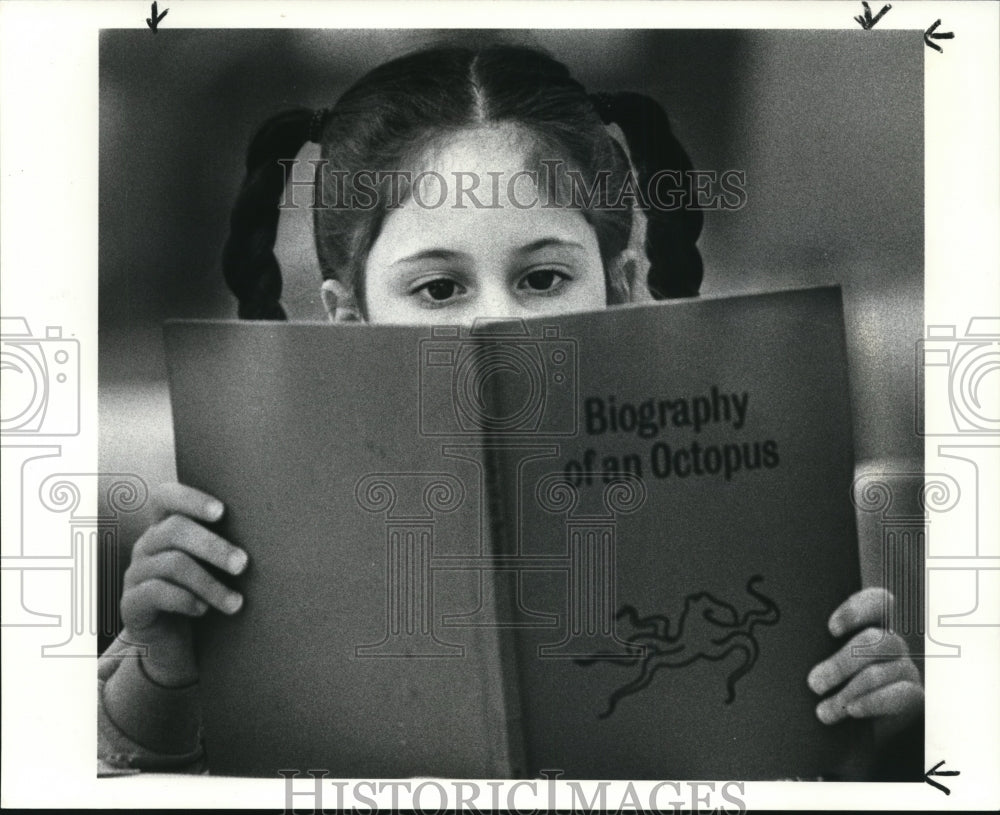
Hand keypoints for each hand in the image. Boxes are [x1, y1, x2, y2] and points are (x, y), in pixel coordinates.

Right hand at [120, 483, 247, 687]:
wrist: (174, 644)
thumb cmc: (203, 594)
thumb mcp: (214, 567)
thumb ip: (226, 545)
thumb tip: (273, 530)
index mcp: (165, 527)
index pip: (165, 497)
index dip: (191, 499)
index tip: (221, 512)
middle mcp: (146, 545)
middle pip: (175, 530)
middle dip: (213, 546)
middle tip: (243, 564)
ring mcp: (135, 573)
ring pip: (172, 565)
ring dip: (209, 584)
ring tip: (236, 603)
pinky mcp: (131, 603)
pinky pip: (155, 593)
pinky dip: (184, 600)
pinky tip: (203, 611)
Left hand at [807, 587, 922, 724]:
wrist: (858, 723)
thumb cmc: (836, 683)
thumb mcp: (825, 660)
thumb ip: (819, 648)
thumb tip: (797, 651)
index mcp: (873, 625)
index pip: (878, 602)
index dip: (858, 610)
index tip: (831, 628)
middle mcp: (893, 644)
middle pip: (877, 641)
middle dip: (841, 663)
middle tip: (814, 683)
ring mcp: (906, 669)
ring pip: (880, 671)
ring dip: (848, 691)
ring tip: (823, 709)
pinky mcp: (914, 696)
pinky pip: (899, 695)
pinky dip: (872, 702)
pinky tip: (852, 710)